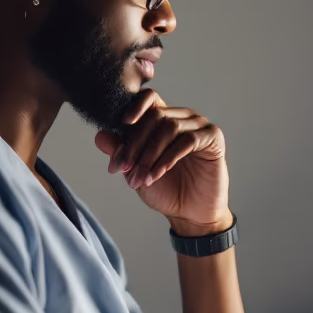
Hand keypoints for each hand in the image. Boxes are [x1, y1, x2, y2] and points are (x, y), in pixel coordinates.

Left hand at [94, 90, 230, 232]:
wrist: (189, 214)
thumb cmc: (165, 190)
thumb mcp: (135, 171)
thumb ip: (120, 152)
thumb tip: (99, 136)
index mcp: (164, 119)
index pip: (149, 98)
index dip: (136, 106)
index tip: (123, 123)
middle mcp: (182, 118)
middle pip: (155, 116)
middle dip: (135, 144)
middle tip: (123, 169)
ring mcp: (199, 126)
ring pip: (169, 128)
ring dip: (150, 155)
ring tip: (141, 178)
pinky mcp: (213, 138)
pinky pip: (188, 141)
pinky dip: (168, 158)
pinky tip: (158, 174)